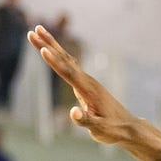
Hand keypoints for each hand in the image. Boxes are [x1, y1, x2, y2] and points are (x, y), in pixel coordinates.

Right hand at [27, 25, 137, 145]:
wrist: (127, 126)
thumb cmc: (112, 129)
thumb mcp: (99, 129)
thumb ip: (85, 121)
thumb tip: (72, 112)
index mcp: (88, 90)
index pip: (68, 73)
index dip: (54, 61)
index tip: (42, 49)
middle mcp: (87, 81)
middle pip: (64, 59)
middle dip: (48, 44)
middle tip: (33, 31)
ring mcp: (86, 80)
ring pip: (66, 58)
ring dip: (51, 44)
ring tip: (38, 32)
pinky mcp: (85, 83)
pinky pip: (68, 64)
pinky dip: (58, 55)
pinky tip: (51, 49)